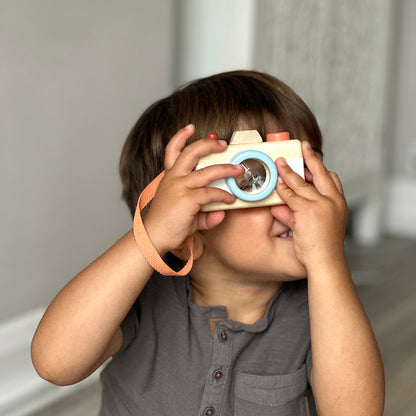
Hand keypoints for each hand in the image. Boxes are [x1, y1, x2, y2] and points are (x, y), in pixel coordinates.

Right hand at [142, 125, 243, 254]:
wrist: (154, 236)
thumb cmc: (168, 223)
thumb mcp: (187, 212)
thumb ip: (205, 210)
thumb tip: (221, 212)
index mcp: (170, 177)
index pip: (172, 150)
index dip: (181, 136)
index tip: (190, 127)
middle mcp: (174, 178)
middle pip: (191, 152)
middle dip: (208, 144)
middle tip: (223, 143)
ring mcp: (180, 187)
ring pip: (207, 171)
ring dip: (226, 168)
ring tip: (238, 169)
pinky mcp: (187, 199)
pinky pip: (211, 193)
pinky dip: (223, 195)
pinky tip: (230, 199)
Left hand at [273, 141, 347, 268]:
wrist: (326, 262)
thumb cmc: (322, 247)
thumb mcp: (313, 225)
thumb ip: (297, 212)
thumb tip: (280, 203)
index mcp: (339, 203)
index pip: (332, 179)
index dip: (321, 168)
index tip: (313, 159)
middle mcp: (333, 201)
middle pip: (321, 173)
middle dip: (311, 157)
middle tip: (303, 146)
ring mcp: (322, 205)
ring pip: (302, 183)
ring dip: (289, 171)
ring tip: (280, 161)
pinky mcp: (308, 211)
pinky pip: (291, 195)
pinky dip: (282, 188)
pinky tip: (276, 182)